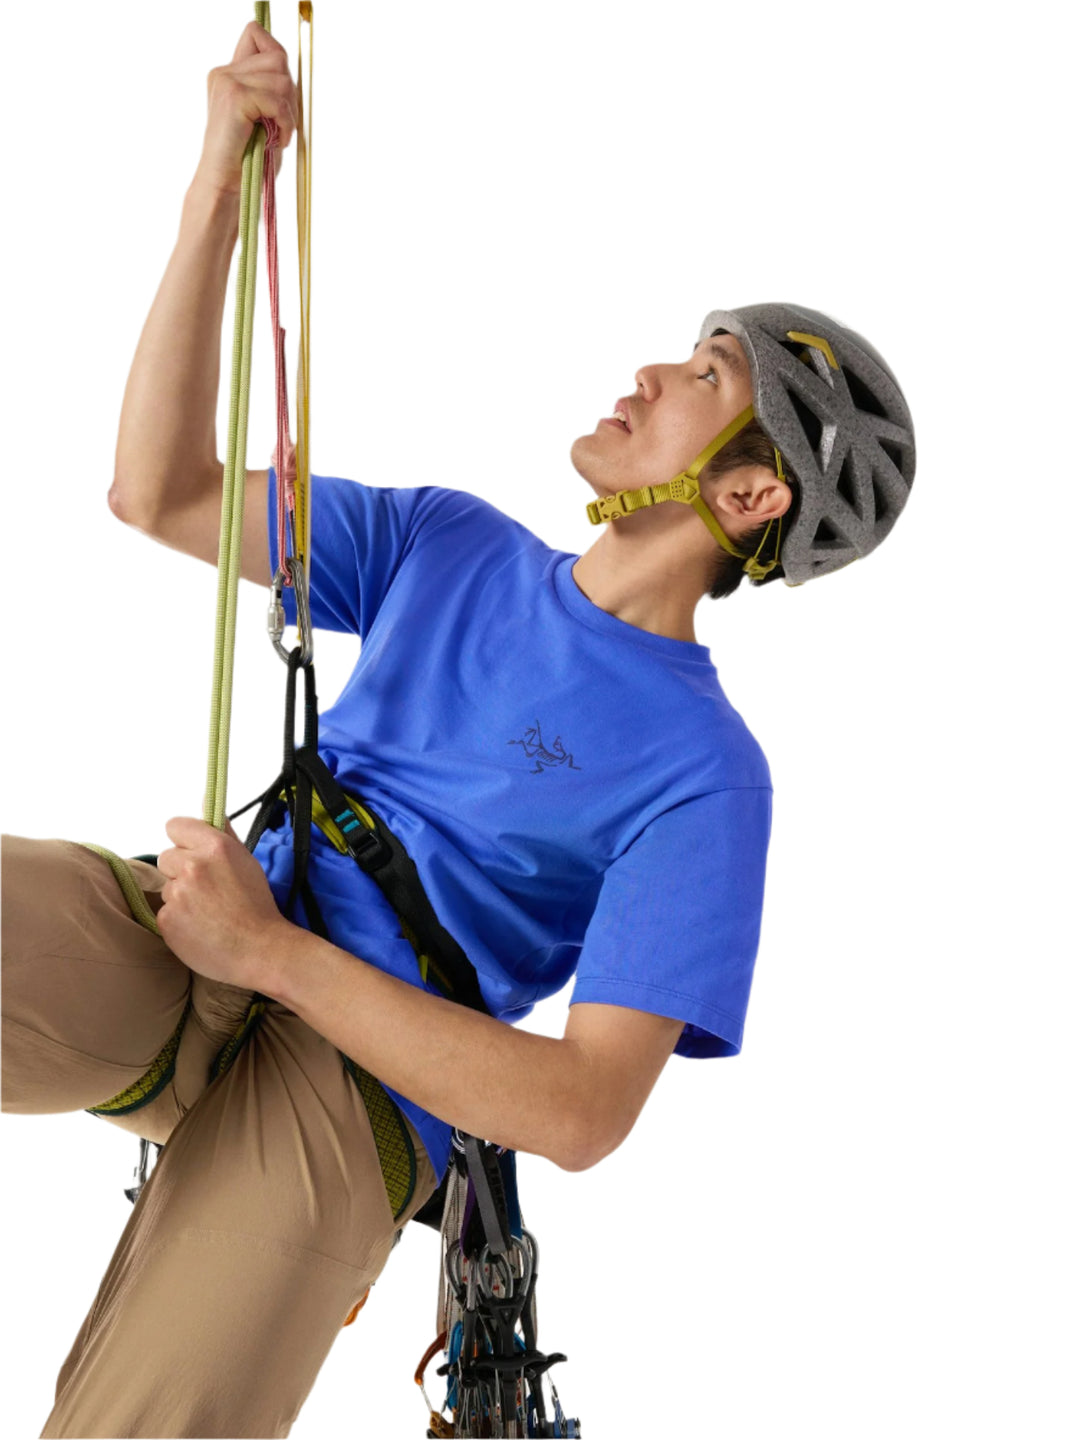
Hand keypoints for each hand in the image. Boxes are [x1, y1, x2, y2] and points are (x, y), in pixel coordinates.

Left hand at [156, 816, 288, 991]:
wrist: (260, 949)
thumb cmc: (256, 905)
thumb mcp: (245, 860)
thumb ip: (222, 831)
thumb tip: (207, 799)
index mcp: (214, 846)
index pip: (174, 825)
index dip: (183, 840)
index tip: (193, 852)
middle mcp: (192, 866)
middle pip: (167, 857)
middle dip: (181, 870)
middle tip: (207, 889)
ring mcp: (177, 894)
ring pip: (166, 886)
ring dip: (180, 896)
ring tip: (206, 912)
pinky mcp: (167, 920)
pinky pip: (164, 912)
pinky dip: (178, 920)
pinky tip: (199, 927)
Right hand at [194, 20, 297, 197]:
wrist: (226, 186)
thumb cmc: (248, 159)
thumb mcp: (264, 117)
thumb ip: (271, 89)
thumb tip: (288, 70)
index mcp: (229, 74)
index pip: (257, 35)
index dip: (277, 57)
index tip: (280, 95)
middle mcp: (225, 72)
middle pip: (278, 58)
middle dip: (289, 93)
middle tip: (281, 124)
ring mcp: (227, 81)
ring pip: (282, 79)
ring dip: (288, 112)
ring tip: (276, 135)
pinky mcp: (234, 97)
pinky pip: (277, 100)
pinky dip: (285, 123)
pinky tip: (276, 141)